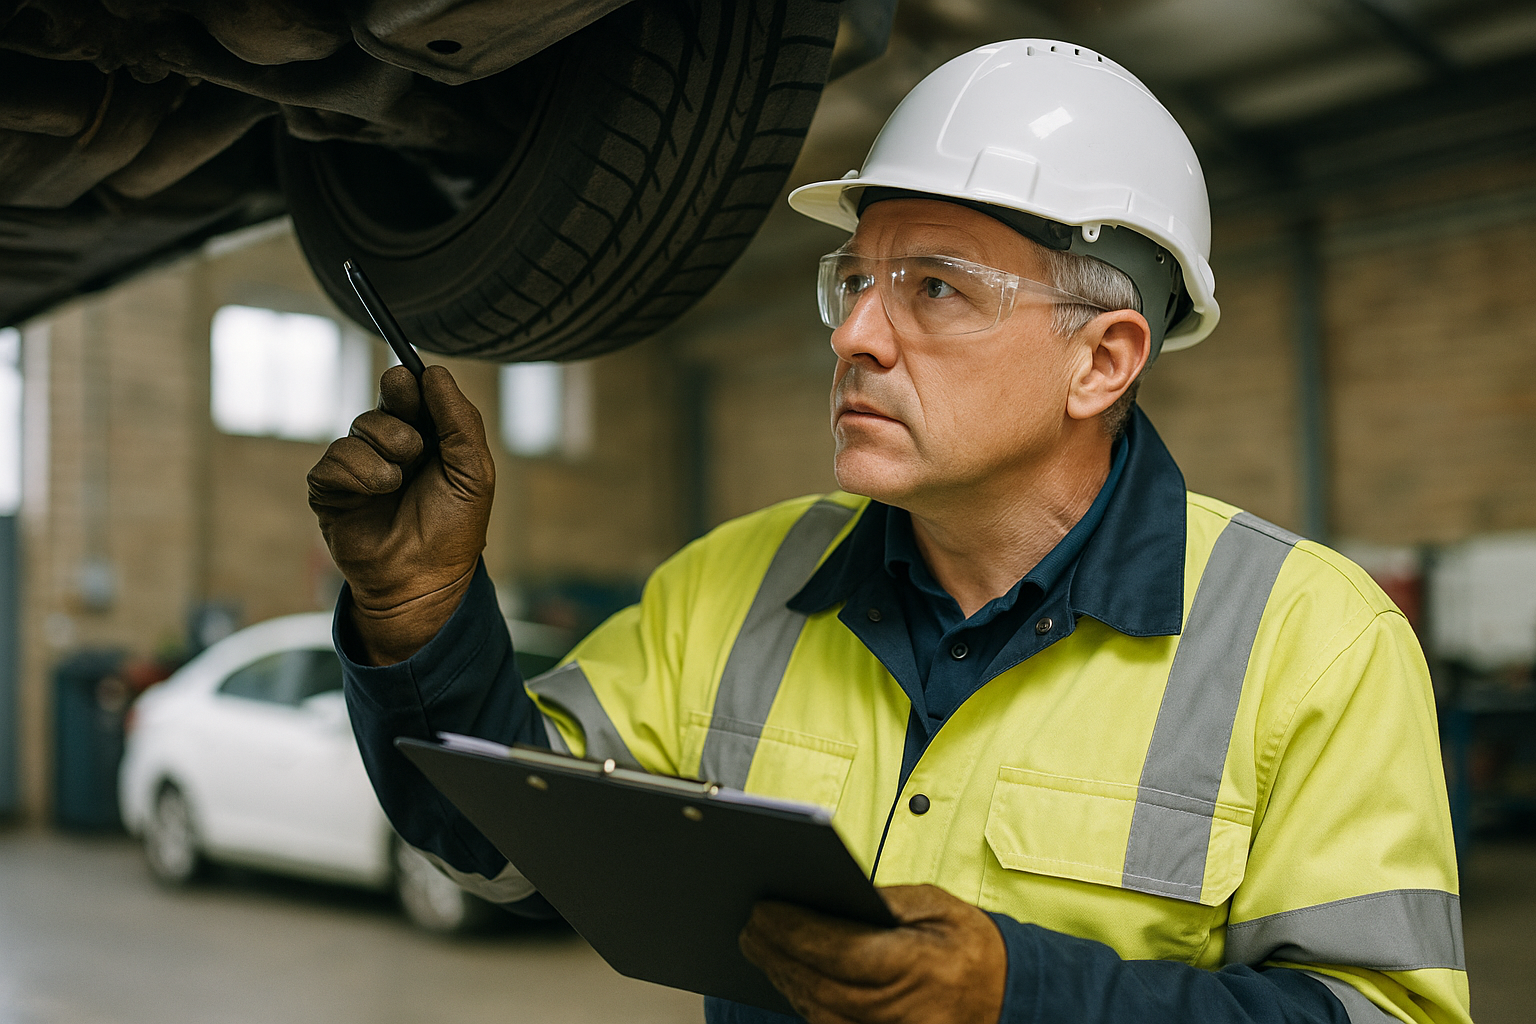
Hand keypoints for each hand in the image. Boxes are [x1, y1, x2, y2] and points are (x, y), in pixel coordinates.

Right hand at [308, 365, 493, 665]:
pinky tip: (380, 492)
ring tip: (401, 482)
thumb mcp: (473, 472)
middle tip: (415, 441)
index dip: (415, 382)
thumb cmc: (453, 529)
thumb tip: (434, 372)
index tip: (418, 383)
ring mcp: (359, 464)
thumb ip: (460, 421)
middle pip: (388, 396)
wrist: (424, 579)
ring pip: (362, 425)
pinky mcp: (330, 486)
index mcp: (429, 437)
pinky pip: (336, 457)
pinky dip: (361, 471)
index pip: (417, 390)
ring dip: (388, 449)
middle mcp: (393, 445)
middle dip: (401, 411)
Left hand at [739, 884, 1006, 1023]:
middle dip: (777, 954)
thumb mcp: (938, 906)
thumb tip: (832, 894)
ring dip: (785, 980)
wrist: (1011, 999)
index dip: (792, 931)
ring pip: (818, 1012)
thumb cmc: (973, 948)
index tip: (761, 911)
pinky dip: (806, 1004)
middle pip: (818, 984)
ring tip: (761, 949)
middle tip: (748, 928)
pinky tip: (791, 980)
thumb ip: (886, 899)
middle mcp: (898, 1009)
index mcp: (915, 965)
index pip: (837, 950)